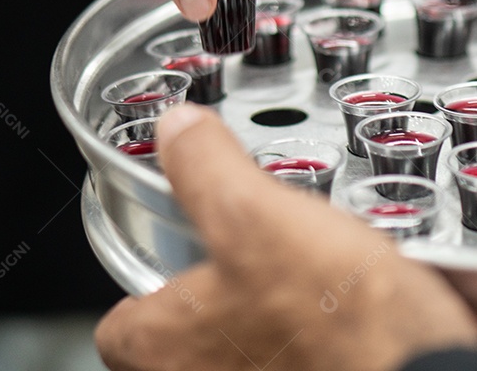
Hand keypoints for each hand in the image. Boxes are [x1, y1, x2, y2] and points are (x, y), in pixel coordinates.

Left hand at [95, 104, 476, 370]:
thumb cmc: (338, 326)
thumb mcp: (257, 217)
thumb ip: (206, 168)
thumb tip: (177, 129)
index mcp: (167, 350)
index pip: (118, 329)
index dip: (139, 291)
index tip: (162, 262)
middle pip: (188, 339)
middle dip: (219, 296)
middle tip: (249, 255)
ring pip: (252, 349)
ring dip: (274, 314)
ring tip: (309, 270)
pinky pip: (310, 358)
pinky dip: (328, 333)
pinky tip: (357, 298)